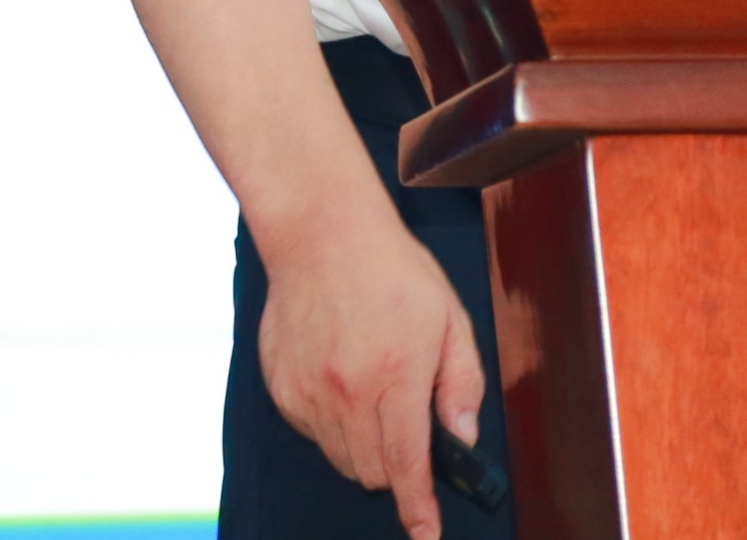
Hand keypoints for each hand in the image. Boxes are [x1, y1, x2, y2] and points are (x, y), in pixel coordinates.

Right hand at [253, 203, 485, 539]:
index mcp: (396, 375)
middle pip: (372, 472)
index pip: (406, 465)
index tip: (426, 534)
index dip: (418, 508)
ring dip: (365, 446)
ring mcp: (309, 394)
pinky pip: (314, 434)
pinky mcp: (283, 391)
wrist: (323, 237)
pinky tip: (345, 377)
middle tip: (408, 418)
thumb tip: (463, 437)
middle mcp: (347, 393)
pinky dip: (335, 424)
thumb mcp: (450, 318)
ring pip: (342, 459)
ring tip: (376, 387)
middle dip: (397, 465)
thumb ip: (462, 383)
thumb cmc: (393, 272)